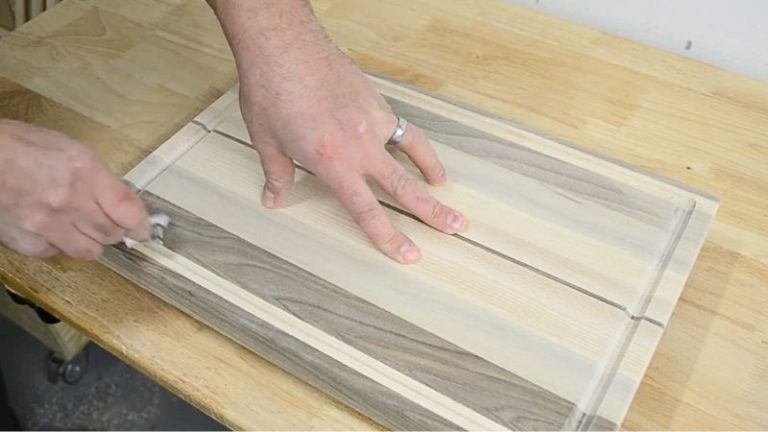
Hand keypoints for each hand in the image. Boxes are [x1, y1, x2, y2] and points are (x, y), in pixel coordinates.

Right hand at [0, 120, 149, 259]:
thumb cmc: (19, 145)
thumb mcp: (69, 148)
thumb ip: (99, 177)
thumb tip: (123, 202)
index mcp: (85, 172)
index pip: (129, 212)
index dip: (141, 224)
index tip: (143, 228)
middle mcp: (69, 202)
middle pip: (113, 234)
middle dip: (115, 231)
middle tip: (107, 222)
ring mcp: (46, 226)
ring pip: (90, 252)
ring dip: (91, 242)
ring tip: (81, 227)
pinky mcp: (26, 243)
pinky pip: (57, 254)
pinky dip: (60, 246)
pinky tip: (52, 230)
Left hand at [238, 47, 466, 263]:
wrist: (283, 44)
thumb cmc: (272, 90)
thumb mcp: (266, 140)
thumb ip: (277, 174)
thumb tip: (274, 197)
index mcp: (331, 163)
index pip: (366, 210)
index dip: (389, 237)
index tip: (409, 253)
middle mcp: (358, 147)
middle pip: (403, 188)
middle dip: (431, 213)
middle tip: (455, 228)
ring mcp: (372, 122)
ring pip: (411, 158)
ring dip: (433, 178)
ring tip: (449, 196)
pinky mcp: (377, 103)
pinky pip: (405, 131)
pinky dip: (418, 148)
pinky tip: (425, 159)